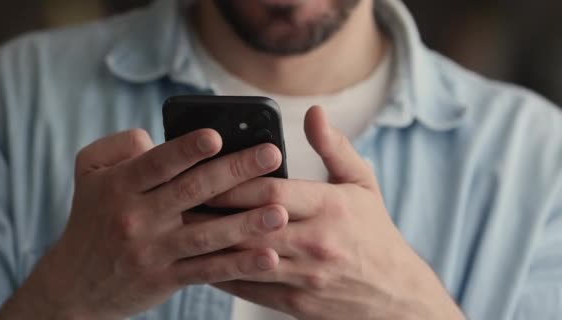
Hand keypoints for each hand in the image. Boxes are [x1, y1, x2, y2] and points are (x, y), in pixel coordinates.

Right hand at [0, 129, 288, 319]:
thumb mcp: (89, 173)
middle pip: (193, 192)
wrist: (74, 284)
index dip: (187, 150)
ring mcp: (153, 251)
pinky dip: (238, 266)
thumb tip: (157, 137)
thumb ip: (121, 146)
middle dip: (236, 172)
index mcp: (120, 186)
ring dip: (246, 223)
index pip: (158, 163)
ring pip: (206, 235)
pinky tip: (268, 258)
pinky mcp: (165, 279)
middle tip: (272, 155)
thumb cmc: (91, 216)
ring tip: (281, 211)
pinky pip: (207, 271)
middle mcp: (137, 217)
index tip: (218, 136)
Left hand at [202, 107, 464, 319]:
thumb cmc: (374, 233)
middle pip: (251, 224)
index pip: (272, 191)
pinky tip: (200, 262)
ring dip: (209, 244)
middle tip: (177, 199)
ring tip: (179, 229)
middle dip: (211, 212)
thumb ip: (335, 148)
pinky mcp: (296, 303)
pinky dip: (223, 275)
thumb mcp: (362, 184)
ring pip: (245, 258)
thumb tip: (313, 111)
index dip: (234, 182)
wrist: (394, 296)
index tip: (204, 171)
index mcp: (332, 207)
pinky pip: (250, 288)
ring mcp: (306, 277)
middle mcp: (317, 243)